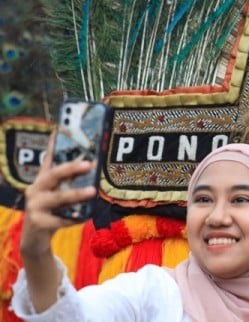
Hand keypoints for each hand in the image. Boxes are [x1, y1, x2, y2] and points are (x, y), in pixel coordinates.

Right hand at [19, 134, 96, 259]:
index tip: (60, 129)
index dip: (53, 145)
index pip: (48, 159)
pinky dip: (75, 217)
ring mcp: (34, 206)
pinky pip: (61, 219)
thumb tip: (93, 165)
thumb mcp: (58, 194)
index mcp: (42, 180)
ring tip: (92, 191)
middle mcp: (35, 190)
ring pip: (58, 198)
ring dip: (76, 194)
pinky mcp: (38, 223)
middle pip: (52, 175)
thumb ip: (70, 182)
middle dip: (70, 168)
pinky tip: (87, 216)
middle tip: (88, 163)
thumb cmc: (52, 212)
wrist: (35, 239)